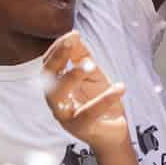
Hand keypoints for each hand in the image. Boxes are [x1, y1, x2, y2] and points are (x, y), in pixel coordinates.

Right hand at [43, 33, 128, 148]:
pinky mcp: (80, 128)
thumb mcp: (94, 76)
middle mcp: (55, 100)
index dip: (58, 49)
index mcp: (56, 85)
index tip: (72, 35)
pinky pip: (88, 113)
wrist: (114, 130)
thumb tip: (75, 36)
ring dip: (72, 77)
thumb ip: (83, 58)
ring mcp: (65, 115)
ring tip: (90, 65)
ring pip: (58, 95)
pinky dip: (104, 100)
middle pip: (46, 77)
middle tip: (72, 43)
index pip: (49, 64)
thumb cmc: (101, 101)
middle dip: (58, 58)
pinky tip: (119, 88)